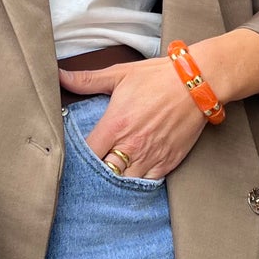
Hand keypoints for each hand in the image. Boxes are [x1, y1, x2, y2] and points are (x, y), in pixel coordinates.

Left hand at [56, 56, 205, 179]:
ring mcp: (151, 156)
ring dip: (115, 181)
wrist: (199, 82)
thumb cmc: (158, 77)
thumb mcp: (120, 74)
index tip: (74, 157)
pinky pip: (147, 184)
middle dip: (95, 173)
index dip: (78, 158)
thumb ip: (87, 80)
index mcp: (115, 124)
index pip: (87, 153)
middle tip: (89, 172)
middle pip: (103, 173)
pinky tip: (131, 178)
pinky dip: (138, 183)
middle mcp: (132, 145)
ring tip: (108, 178)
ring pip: (125, 183)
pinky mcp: (168, 162)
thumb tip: (59, 75)